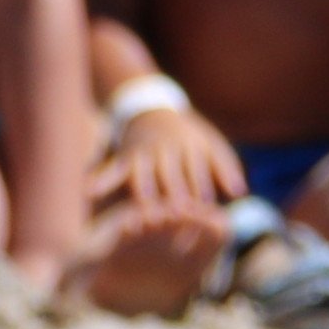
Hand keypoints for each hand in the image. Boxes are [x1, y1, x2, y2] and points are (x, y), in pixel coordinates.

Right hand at [103, 106, 243, 210]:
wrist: (153, 110)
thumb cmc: (191, 137)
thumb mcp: (212, 145)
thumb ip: (226, 168)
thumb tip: (240, 192)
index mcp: (192, 148)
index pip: (199, 174)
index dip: (203, 194)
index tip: (207, 215)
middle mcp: (166, 151)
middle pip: (171, 177)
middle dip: (174, 197)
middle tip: (176, 218)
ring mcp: (144, 154)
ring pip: (143, 174)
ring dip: (142, 190)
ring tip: (142, 209)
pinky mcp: (125, 158)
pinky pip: (111, 170)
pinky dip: (100, 180)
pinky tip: (89, 193)